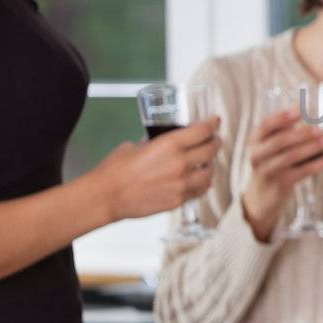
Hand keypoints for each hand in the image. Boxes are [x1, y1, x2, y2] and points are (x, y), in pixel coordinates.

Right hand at [94, 116, 220, 220]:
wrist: (106, 196)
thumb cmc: (115, 170)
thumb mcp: (134, 146)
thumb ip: (153, 144)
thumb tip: (159, 144)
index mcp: (170, 145)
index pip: (202, 131)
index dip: (212, 124)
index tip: (215, 121)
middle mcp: (180, 164)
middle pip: (210, 150)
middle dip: (214, 142)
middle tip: (214, 140)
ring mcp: (181, 184)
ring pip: (209, 172)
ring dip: (209, 165)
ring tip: (206, 162)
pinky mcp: (178, 200)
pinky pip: (198, 190)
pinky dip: (201, 184)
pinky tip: (200, 181)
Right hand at [240, 109, 322, 241]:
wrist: (261, 195)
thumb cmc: (270, 162)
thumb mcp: (270, 144)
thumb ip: (282, 126)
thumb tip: (298, 103)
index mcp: (254, 141)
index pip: (265, 125)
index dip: (282, 118)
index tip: (299, 111)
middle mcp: (257, 155)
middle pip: (280, 141)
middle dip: (302, 133)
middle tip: (320, 129)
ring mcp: (268, 171)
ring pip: (291, 156)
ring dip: (312, 147)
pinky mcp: (280, 184)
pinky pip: (301, 172)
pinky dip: (317, 164)